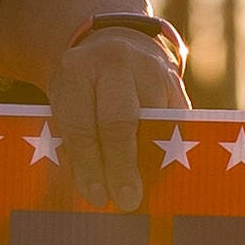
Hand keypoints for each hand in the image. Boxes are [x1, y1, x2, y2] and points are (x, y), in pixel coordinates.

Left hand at [49, 25, 186, 212]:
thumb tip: (93, 193)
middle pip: (118, 122)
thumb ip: (74, 137)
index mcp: (76, 70)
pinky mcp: (176, 82)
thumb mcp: (68, 101)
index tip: (96, 197)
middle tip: (126, 200)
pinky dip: (170, 150)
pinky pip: (176, 123)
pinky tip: (165, 174)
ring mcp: (150, 69)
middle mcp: (114, 63)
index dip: (88, 165)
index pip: (81, 124)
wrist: (118, 44)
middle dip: (121, 166)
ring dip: (150, 161)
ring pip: (153, 123)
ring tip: (147, 190)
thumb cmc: (86, 89)